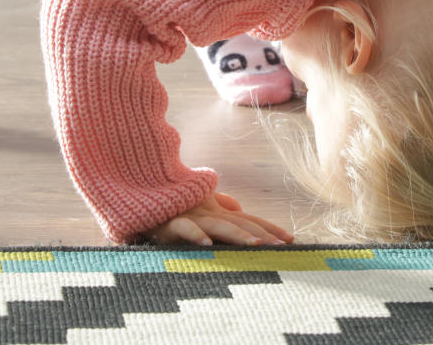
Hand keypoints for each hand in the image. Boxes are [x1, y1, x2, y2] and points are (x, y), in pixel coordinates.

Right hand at [143, 192, 293, 245]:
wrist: (140, 186)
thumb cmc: (171, 199)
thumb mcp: (198, 202)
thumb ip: (219, 203)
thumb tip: (240, 207)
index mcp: (217, 209)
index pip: (249, 219)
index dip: (270, 228)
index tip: (292, 239)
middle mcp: (209, 211)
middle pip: (242, 223)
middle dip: (264, 234)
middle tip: (284, 246)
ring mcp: (191, 214)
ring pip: (219, 225)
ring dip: (238, 235)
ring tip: (257, 245)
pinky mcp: (170, 220)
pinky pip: (184, 227)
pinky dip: (195, 234)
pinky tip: (207, 244)